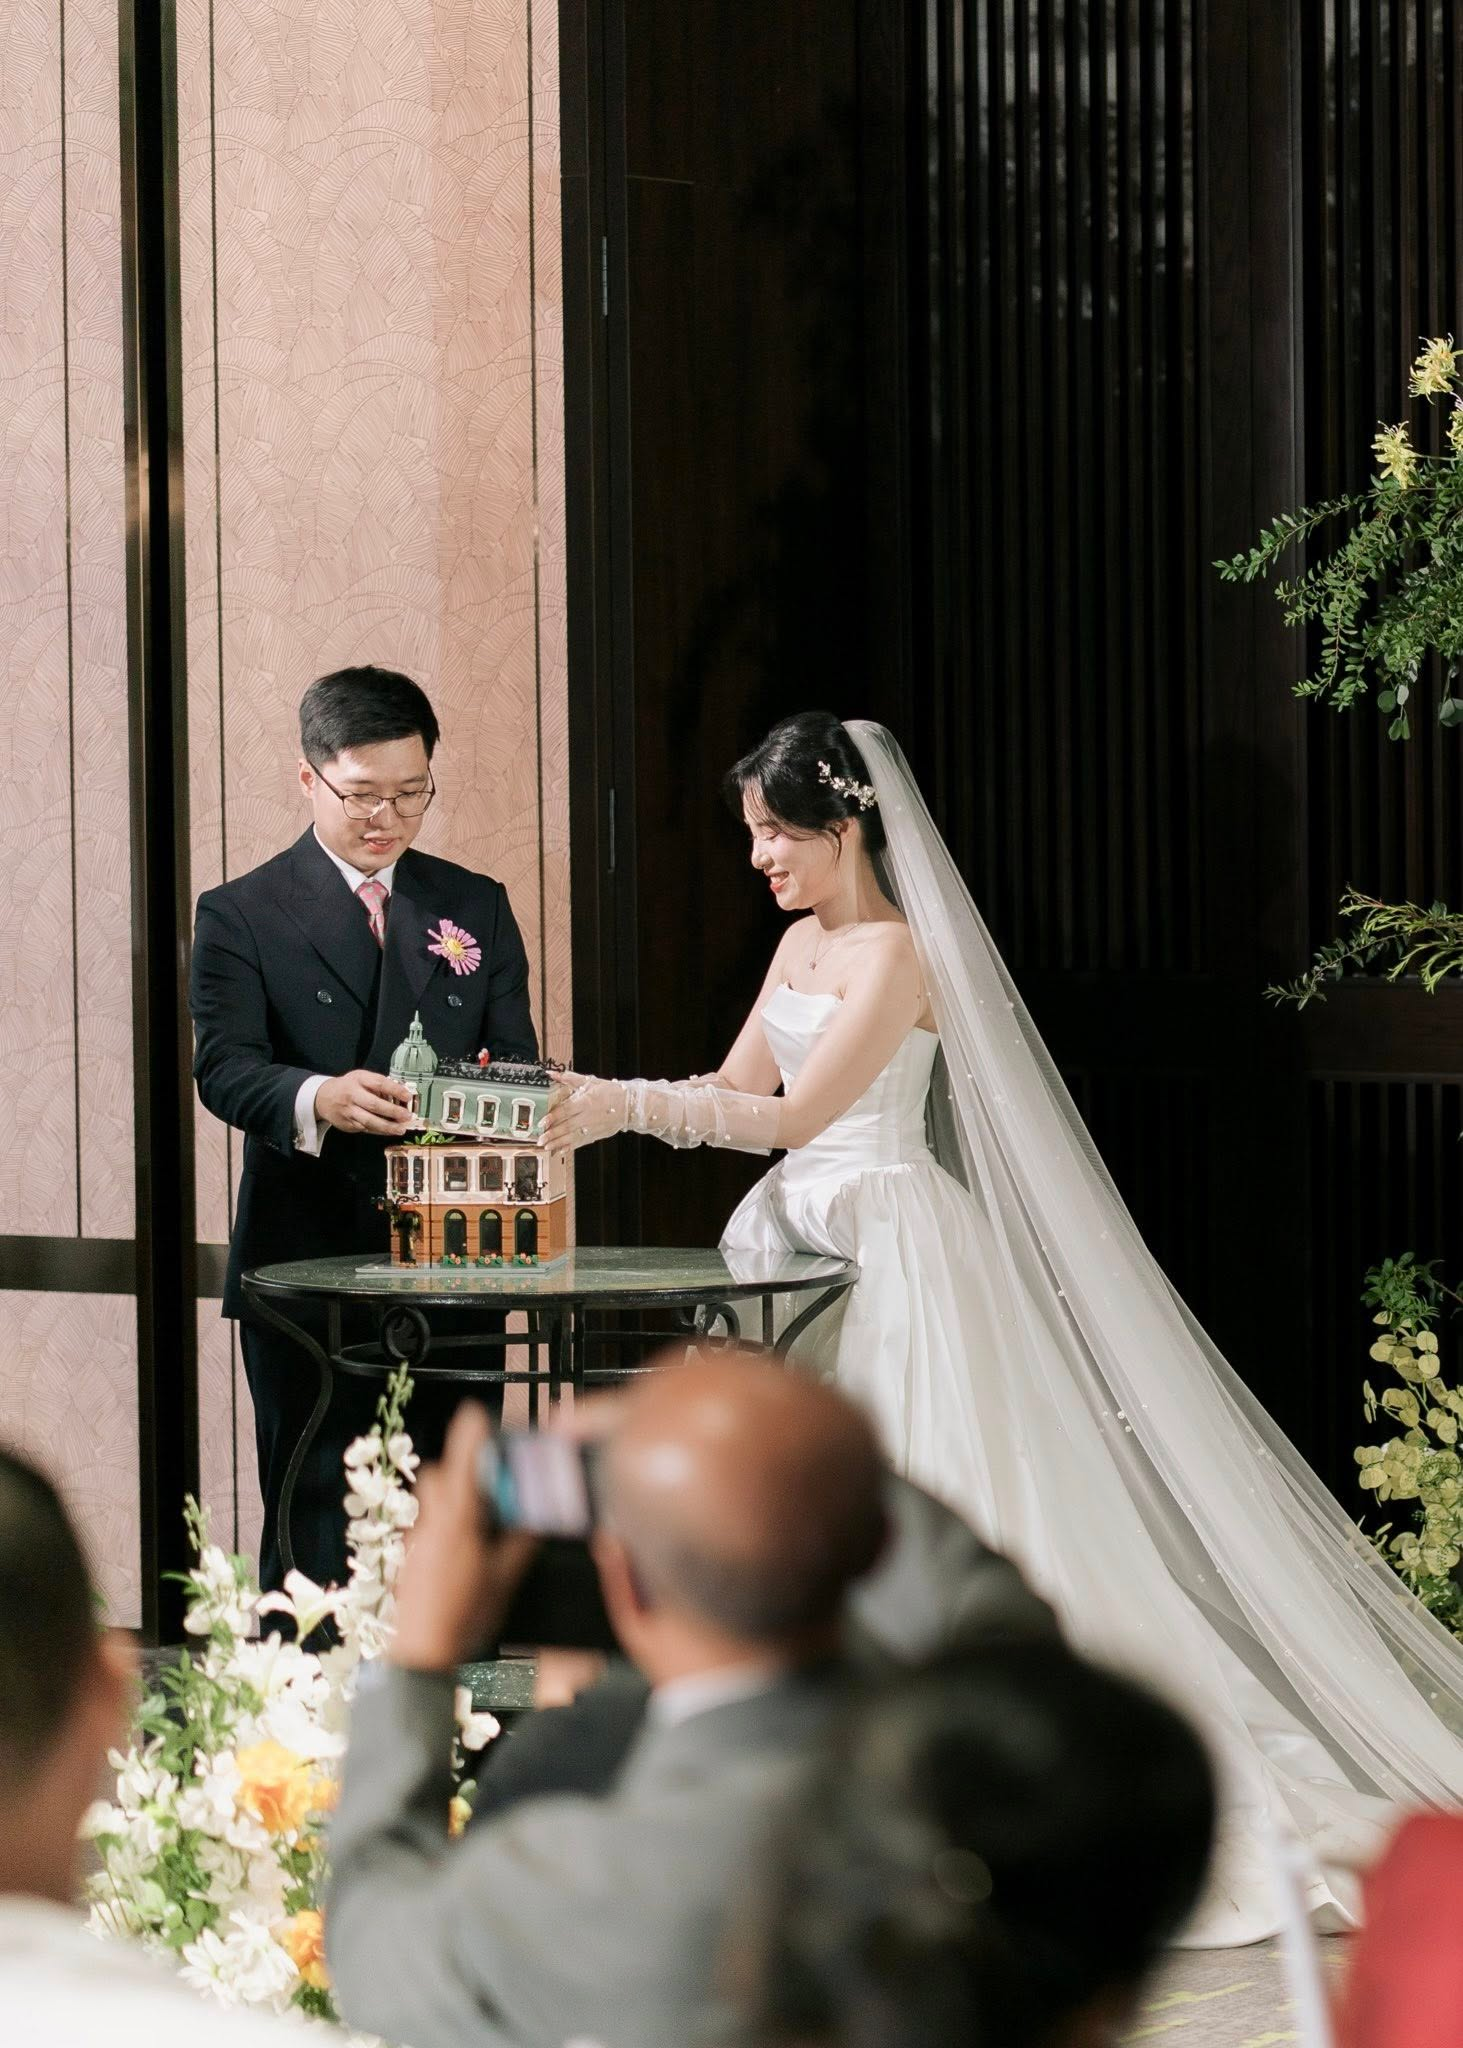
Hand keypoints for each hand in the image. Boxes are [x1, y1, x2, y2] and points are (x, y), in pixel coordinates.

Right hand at [315, 1068, 413, 1135]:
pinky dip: (379, 1131)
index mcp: (358, 1080)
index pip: (378, 1083)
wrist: (323, 1097)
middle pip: (373, 1104)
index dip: (394, 1089)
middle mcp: (352, 1095)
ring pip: (369, 1121)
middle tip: (407, 1116)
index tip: (407, 1096)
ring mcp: (348, 1111)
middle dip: (392, 1111)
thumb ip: (378, 1084)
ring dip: (387, 1127)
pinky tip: (390, 1131)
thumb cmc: (349, 1086)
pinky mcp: (347, 1124)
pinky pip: (366, 1128)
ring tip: (401, 1129)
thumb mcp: (361, 1078)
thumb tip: (401, 1094)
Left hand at [389, 1405, 539, 1672]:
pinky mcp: (407, 1559)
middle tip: (485, 1480)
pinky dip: (441, 1526)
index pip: (463, 1465)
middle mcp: (432, 1524)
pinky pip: (425, 1527)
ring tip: (474, 1518)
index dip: (468, 1435)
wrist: (419, 1654)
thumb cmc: (465, 1617)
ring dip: (448, 1496)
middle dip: (458, 1469)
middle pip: (438, 1476)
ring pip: (429, 1501)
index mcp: (459, 1523)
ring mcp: (416, 1541)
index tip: (473, 1412)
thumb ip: (519, 1546)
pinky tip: (459, 1554)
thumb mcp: (503, 1581)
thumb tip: (533, 1521)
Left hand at [541, 1073, 631, 1151]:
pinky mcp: (595, 1135)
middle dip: (552, 1134)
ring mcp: (592, 1128)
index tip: (542, 1122)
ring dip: (558, 1143)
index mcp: (586, 1102)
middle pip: (567, 1126)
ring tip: (546, 1147)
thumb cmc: (610, 1092)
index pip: (566, 1110)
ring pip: (572, 1137)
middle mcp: (588, 1116)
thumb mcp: (589, 1081)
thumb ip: (569, 1078)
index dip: (553, 1117)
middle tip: (541, 1139)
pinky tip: (561, 1150)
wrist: (630, 1105)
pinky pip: (580, 1143)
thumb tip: (552, 1074)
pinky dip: (570, 1147)